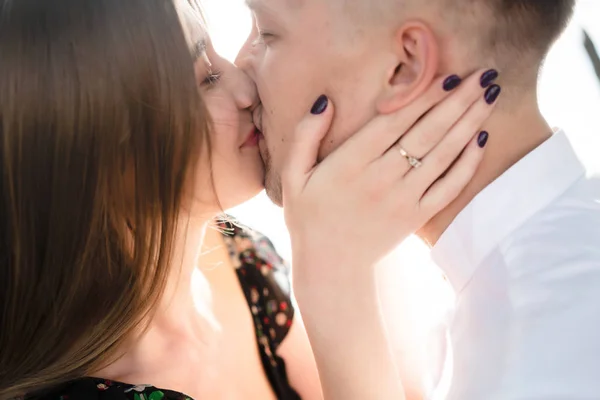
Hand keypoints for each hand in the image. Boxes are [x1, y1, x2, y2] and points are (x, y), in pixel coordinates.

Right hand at [282, 69, 498, 280]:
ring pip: (443, 155)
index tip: (447, 75)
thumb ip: (306, 136)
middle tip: (484, 74)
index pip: (394, 122)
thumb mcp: (293, 176)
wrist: (330, 268)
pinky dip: (468, 164)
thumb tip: (325, 101)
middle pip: (426, 133)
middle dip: (458, 101)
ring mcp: (403, 199)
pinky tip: (482, 140)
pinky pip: (448, 187)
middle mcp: (381, 178)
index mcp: (350, 163)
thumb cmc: (309, 217)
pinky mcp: (417, 216)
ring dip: (469, 123)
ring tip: (490, 96)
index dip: (423, 97)